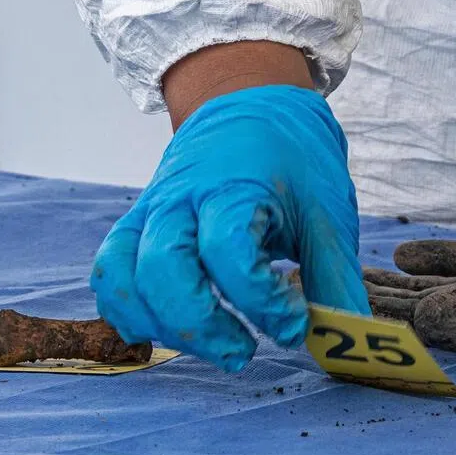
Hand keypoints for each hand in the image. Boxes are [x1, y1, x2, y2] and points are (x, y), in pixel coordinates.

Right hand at [91, 85, 369, 370]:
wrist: (249, 102)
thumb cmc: (292, 159)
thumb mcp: (328, 213)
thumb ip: (334, 282)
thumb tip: (345, 343)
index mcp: (232, 188)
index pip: (228, 253)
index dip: (260, 302)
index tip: (294, 322)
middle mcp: (179, 200)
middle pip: (161, 270)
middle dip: (201, 327)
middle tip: (245, 352)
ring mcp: (149, 213)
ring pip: (123, 276)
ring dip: (163, 326)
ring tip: (214, 344)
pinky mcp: (135, 227)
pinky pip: (109, 273)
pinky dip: (129, 310)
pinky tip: (169, 330)